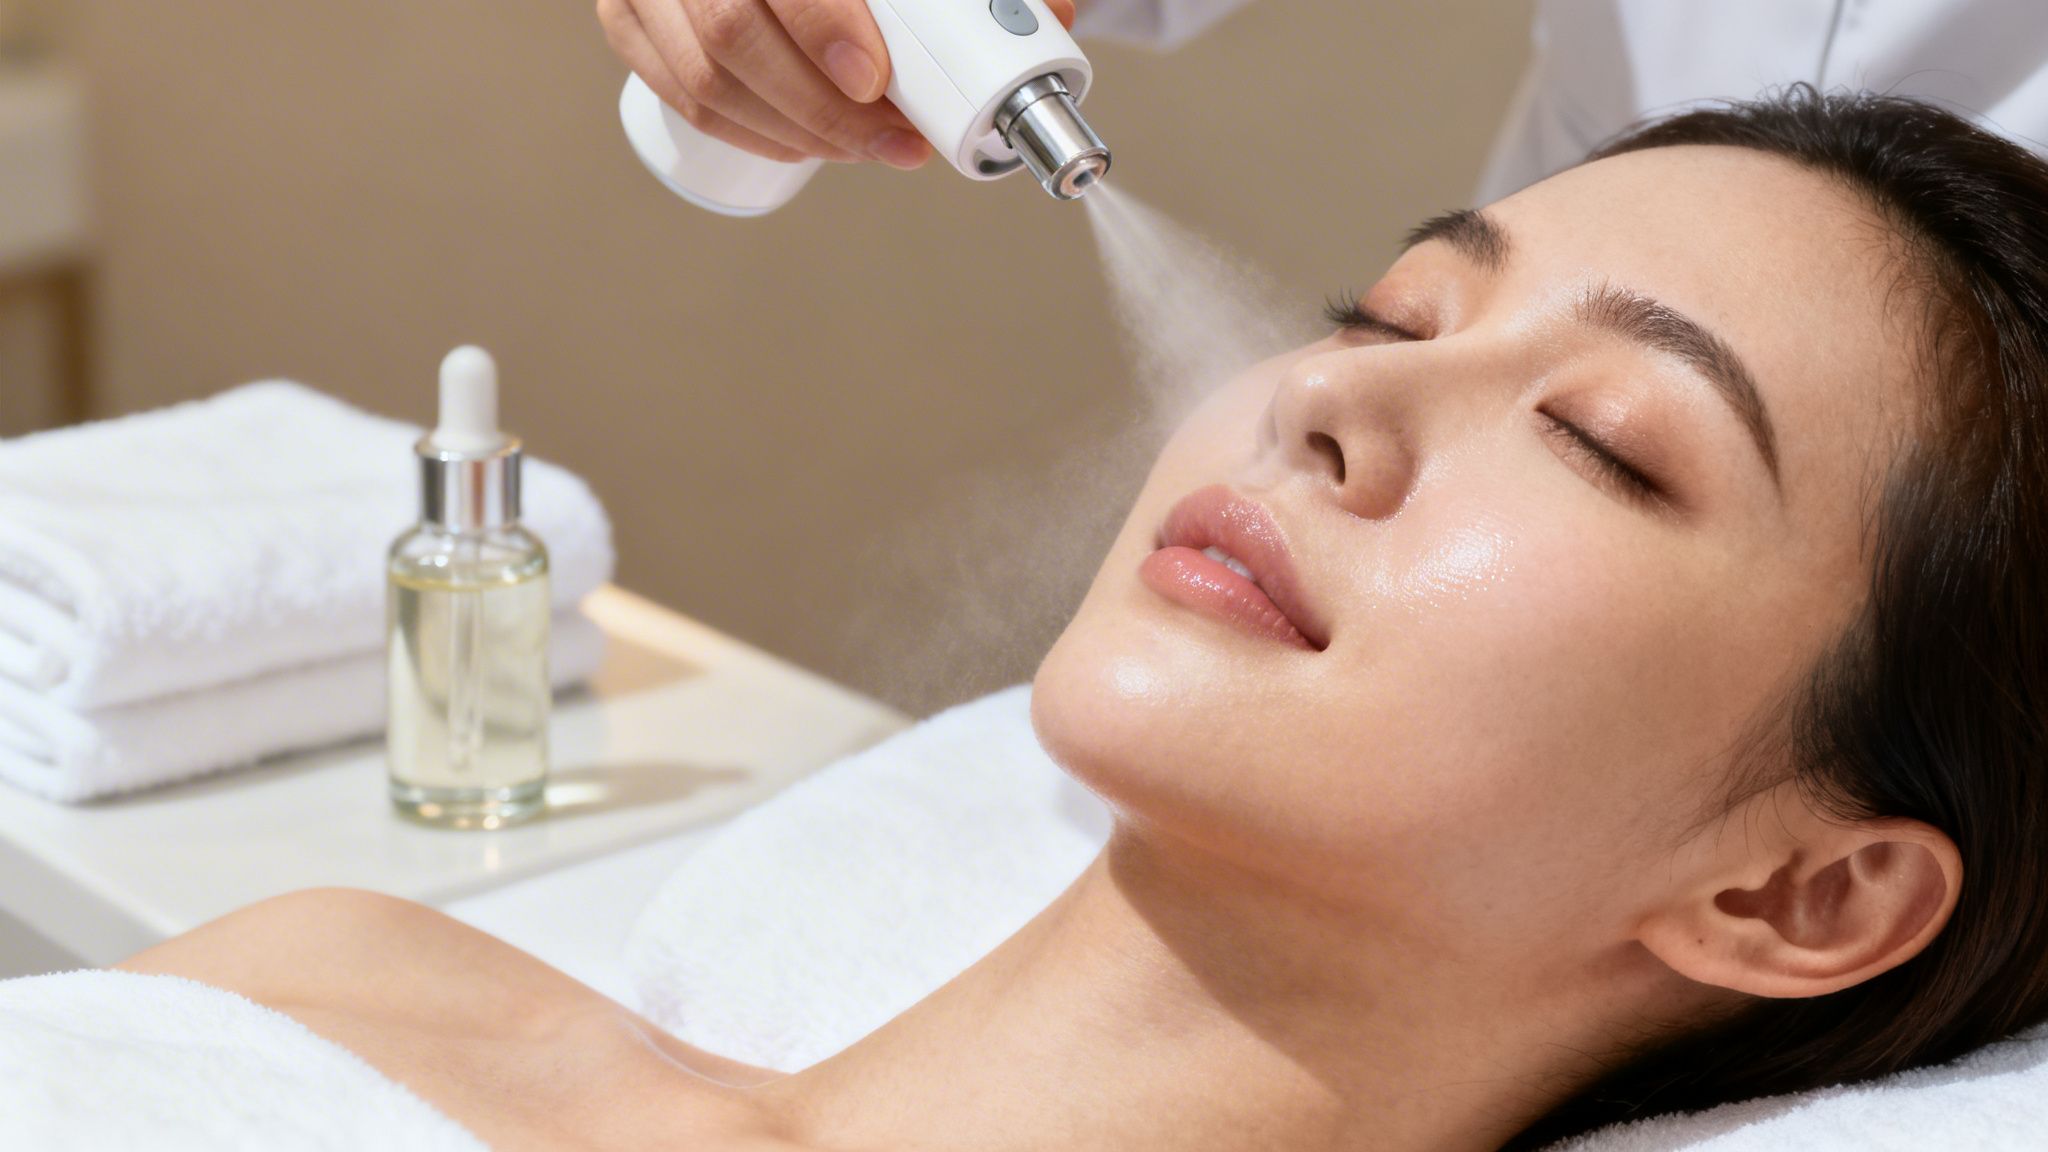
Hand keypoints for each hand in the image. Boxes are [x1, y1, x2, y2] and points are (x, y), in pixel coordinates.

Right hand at [597, 0, 1077, 168]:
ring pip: (706, 76)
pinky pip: (680, 96)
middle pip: (731, 31)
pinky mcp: (631, 13)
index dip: (819, 23)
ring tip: (870, 147)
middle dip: (822, 106)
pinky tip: (809, 146)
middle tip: (894, 141)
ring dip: (796, 131)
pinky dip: (751, 133)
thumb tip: (1052, 25)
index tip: (874, 79)